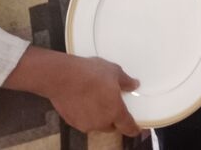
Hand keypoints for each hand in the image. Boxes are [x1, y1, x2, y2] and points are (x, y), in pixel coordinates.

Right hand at [6, 48, 140, 136]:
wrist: (63, 78)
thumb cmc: (91, 73)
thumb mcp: (114, 71)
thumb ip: (126, 81)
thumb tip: (134, 85)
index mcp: (115, 111)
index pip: (128, 126)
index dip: (134, 129)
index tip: (137, 129)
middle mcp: (101, 122)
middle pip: (112, 126)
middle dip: (114, 120)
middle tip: (112, 106)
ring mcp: (85, 124)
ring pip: (97, 125)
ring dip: (99, 117)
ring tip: (95, 100)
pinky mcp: (72, 123)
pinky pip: (84, 121)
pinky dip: (86, 115)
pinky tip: (82, 102)